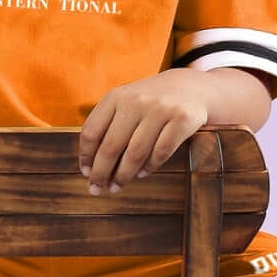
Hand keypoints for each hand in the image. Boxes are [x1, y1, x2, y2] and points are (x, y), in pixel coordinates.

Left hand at [78, 71, 210, 193]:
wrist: (191, 87)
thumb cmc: (150, 103)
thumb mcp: (126, 103)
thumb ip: (108, 126)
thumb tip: (91, 166)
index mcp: (116, 97)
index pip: (92, 132)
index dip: (86, 157)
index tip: (85, 173)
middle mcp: (136, 101)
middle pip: (111, 147)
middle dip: (101, 173)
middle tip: (97, 188)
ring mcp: (160, 109)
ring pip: (135, 153)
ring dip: (123, 175)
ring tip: (117, 186)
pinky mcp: (182, 119)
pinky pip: (160, 152)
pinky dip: (149, 167)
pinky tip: (141, 174)